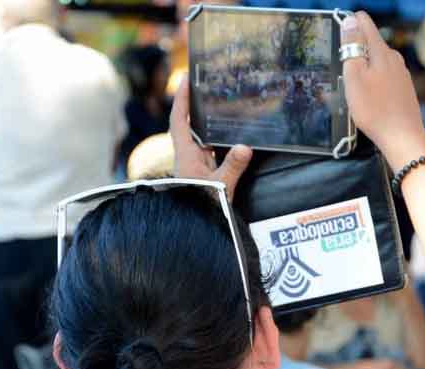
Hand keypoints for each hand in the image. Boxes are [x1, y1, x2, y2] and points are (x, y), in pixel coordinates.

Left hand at [170, 77, 252, 200]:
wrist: (193, 231)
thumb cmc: (199, 209)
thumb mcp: (219, 187)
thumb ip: (232, 167)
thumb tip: (245, 147)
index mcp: (185, 156)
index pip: (179, 121)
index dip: (181, 100)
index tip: (186, 80)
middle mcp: (188, 159)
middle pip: (191, 127)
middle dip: (198, 108)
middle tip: (210, 88)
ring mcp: (196, 168)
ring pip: (203, 141)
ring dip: (212, 126)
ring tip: (225, 108)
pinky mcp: (205, 177)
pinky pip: (213, 154)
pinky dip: (221, 145)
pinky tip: (235, 140)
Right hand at [341, 12, 424, 171]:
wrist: (401, 137)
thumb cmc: (374, 109)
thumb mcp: (355, 76)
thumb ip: (352, 47)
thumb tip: (350, 20)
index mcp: (381, 51)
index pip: (364, 23)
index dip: (348, 26)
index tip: (338, 42)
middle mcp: (394, 58)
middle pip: (370, 43)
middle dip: (354, 51)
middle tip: (341, 72)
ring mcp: (401, 73)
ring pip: (376, 61)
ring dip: (362, 69)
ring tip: (352, 88)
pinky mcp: (403, 88)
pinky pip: (383, 77)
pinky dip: (372, 81)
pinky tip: (368, 98)